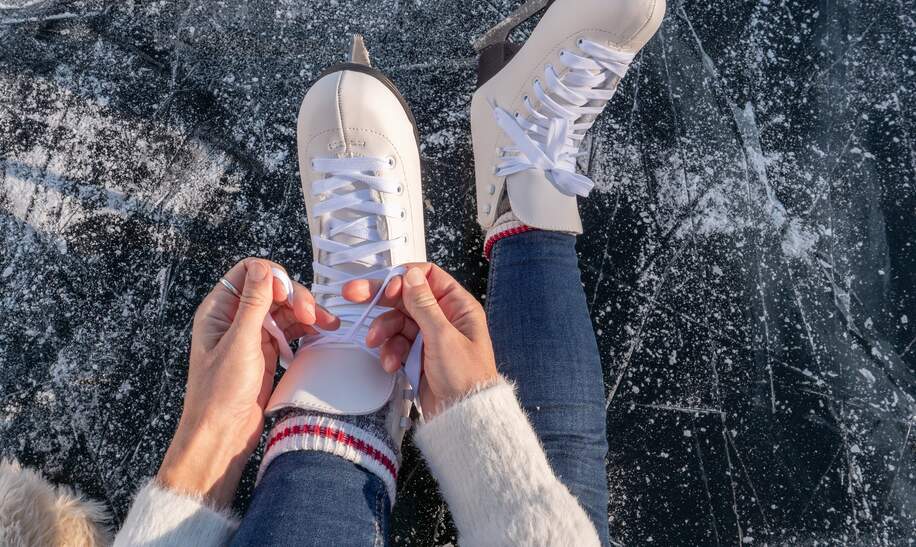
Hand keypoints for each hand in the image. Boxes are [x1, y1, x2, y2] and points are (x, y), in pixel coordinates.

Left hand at [157, 258, 337, 507]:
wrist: (221, 435)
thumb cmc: (219, 392)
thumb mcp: (239, 342)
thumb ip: (253, 303)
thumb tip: (263, 267)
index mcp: (219, 310)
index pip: (249, 273)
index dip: (273, 278)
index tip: (288, 297)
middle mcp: (234, 318)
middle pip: (272, 290)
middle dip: (295, 298)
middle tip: (312, 316)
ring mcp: (252, 336)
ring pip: (284, 311)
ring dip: (307, 313)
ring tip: (328, 325)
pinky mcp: (266, 353)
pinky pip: (289, 332)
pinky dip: (306, 330)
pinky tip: (320, 334)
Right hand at [342, 263, 497, 417]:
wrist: (463, 417)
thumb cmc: (466, 378)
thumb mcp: (443, 336)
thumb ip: (424, 304)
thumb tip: (411, 275)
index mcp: (458, 307)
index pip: (428, 277)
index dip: (404, 278)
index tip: (387, 288)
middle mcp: (444, 318)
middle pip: (407, 298)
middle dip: (381, 299)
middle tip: (353, 295)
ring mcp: (429, 337)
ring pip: (397, 322)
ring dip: (384, 331)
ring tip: (375, 342)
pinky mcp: (418, 356)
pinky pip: (396, 344)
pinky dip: (389, 351)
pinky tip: (390, 364)